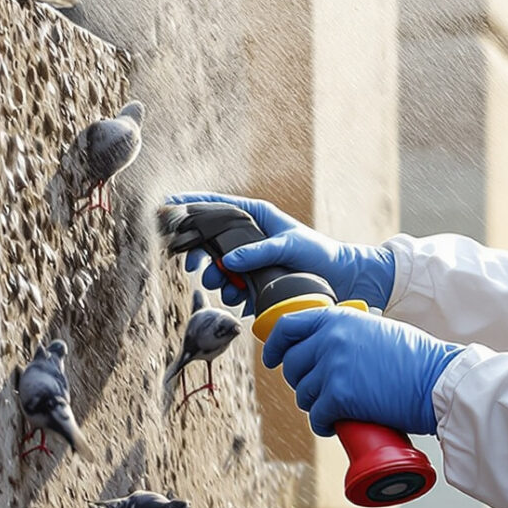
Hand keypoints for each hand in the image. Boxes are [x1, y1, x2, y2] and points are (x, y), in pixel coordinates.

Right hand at [165, 192, 395, 313]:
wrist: (341, 280)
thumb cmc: (319, 254)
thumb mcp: (289, 246)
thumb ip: (258, 251)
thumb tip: (228, 262)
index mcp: (256, 217)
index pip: (216, 206)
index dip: (190, 206)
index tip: (167, 207)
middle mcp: (250, 237)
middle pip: (210, 241)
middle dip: (200, 255)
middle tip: (195, 267)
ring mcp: (250, 261)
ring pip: (218, 269)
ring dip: (217, 281)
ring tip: (230, 289)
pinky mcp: (254, 283)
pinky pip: (233, 290)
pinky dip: (235, 297)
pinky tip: (246, 301)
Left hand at [259, 305, 460, 437]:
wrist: (438, 380)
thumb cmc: (417, 359)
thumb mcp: (376, 330)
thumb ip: (347, 333)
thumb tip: (323, 351)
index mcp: (338, 318)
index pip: (288, 327)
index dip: (275, 346)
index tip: (272, 360)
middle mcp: (330, 338)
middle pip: (293, 367)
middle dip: (303, 384)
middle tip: (323, 394)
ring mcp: (332, 366)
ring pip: (304, 395)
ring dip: (317, 406)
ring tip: (338, 409)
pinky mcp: (339, 396)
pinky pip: (317, 417)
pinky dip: (325, 425)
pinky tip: (338, 425)